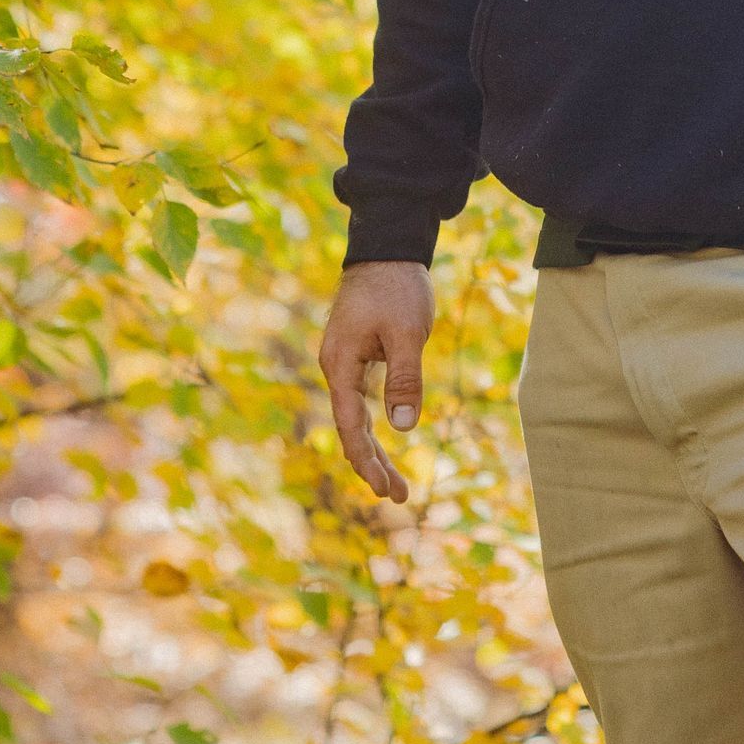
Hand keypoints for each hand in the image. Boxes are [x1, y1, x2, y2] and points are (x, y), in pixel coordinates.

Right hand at [318, 260, 434, 501]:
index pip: (349, 425)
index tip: (383, 489)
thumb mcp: (407, 332)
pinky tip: (386, 441)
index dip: (365, 460)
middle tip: (397, 496)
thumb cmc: (397, 287)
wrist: (387, 247)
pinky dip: (373, 424)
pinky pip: (361, 399)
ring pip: (355, 416)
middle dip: (372, 464)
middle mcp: (336, 366)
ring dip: (374, 448)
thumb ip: (404, 378)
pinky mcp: (357, 354)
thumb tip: (402, 427)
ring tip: (396, 483)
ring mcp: (345, 361)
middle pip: (350, 427)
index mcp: (341, 363)